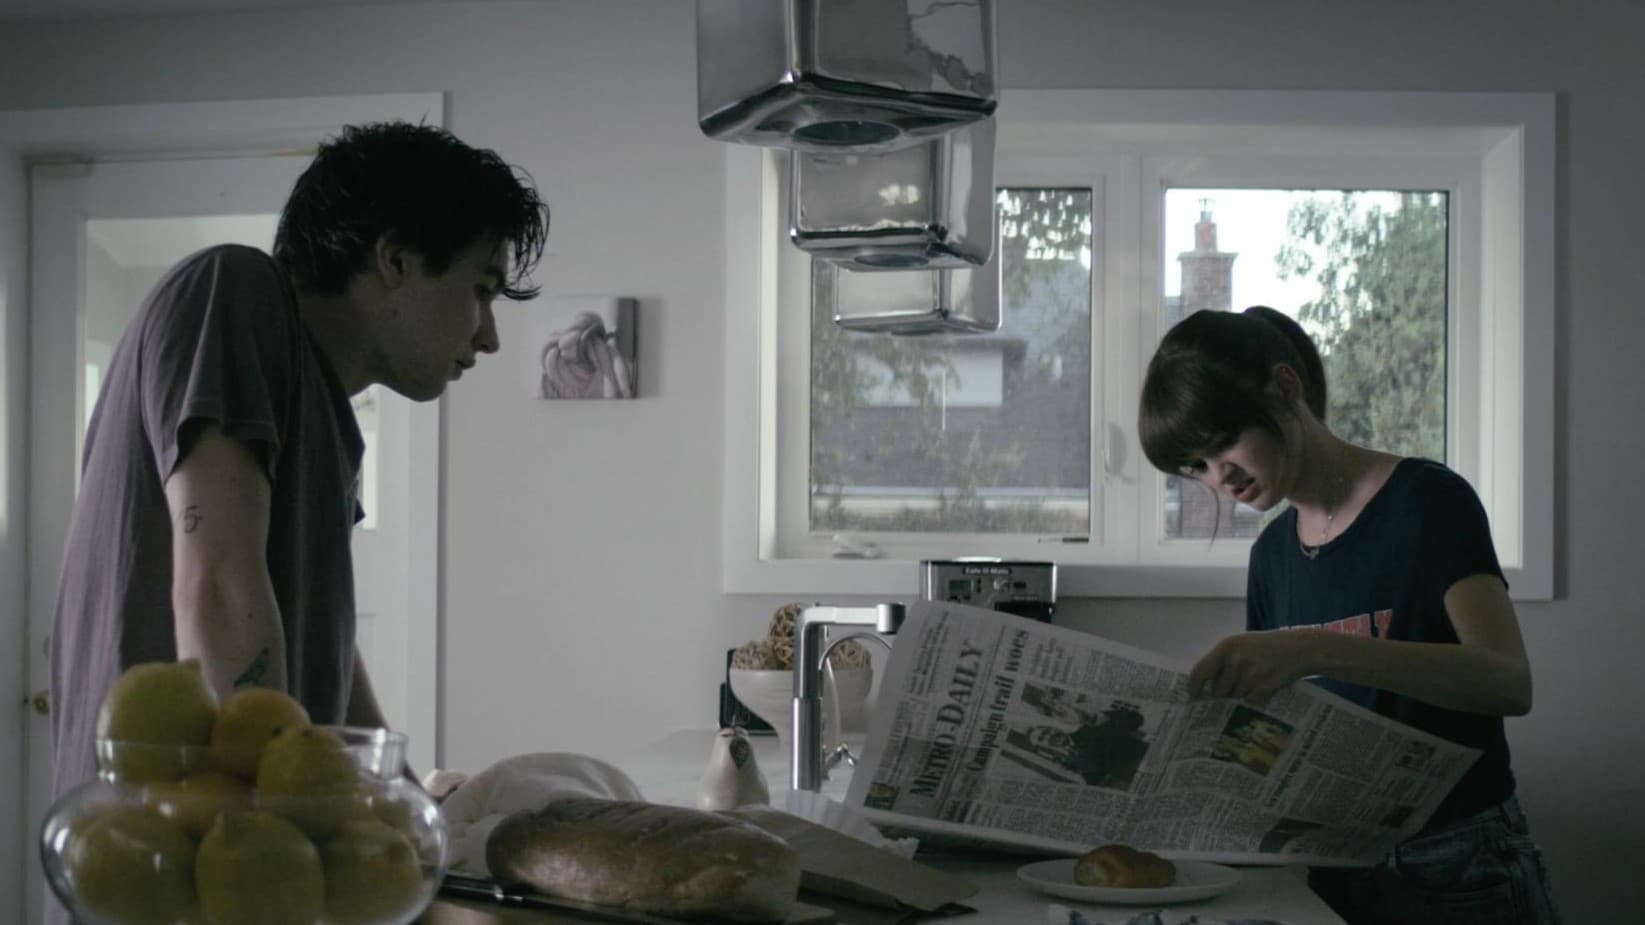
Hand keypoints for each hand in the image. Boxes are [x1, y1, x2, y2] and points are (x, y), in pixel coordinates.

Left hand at [1186, 631, 1318, 704]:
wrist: (1299, 649)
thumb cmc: (1266, 646)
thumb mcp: (1241, 644)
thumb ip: (1223, 659)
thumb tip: (1204, 682)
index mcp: (1226, 647)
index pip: (1200, 671)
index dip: (1194, 686)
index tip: (1193, 696)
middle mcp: (1235, 660)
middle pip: (1218, 690)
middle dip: (1223, 694)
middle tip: (1233, 690)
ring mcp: (1250, 674)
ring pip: (1235, 697)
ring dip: (1241, 696)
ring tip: (1253, 683)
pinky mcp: (1263, 687)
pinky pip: (1250, 701)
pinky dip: (1255, 699)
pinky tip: (1264, 687)